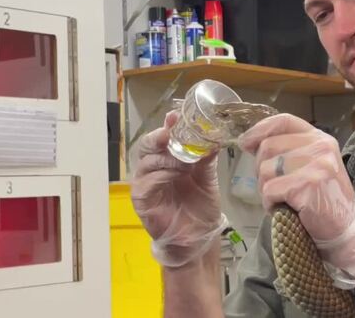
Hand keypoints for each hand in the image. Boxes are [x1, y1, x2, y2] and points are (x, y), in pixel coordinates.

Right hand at [131, 111, 226, 266]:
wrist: (198, 239)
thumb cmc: (200, 208)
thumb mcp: (207, 178)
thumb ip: (206, 159)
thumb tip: (213, 138)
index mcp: (167, 160)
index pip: (163, 137)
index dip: (168, 125)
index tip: (176, 115)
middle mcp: (153, 169)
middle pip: (149, 145)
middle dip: (160, 136)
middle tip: (172, 131)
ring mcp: (145, 184)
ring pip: (147, 161)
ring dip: (165, 156)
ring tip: (184, 159)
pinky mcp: (141, 200)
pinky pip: (145, 182)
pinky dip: (159, 175)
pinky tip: (173, 174)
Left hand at [239, 113, 354, 288]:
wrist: (344, 231)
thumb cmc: (321, 200)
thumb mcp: (310, 166)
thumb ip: (287, 151)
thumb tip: (249, 142)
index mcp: (320, 138)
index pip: (284, 121)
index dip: (259, 129)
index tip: (245, 143)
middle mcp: (321, 146)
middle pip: (268, 147)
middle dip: (261, 170)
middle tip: (275, 188)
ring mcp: (316, 164)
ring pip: (265, 170)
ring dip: (266, 190)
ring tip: (283, 200)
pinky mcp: (308, 184)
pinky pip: (270, 190)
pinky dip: (270, 203)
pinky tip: (285, 209)